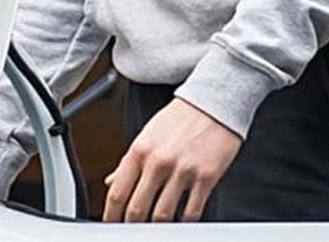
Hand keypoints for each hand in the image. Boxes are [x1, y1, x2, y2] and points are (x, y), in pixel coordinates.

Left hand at [102, 98, 241, 221]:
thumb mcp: (150, 133)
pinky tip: (182, 219)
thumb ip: (129, 160)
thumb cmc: (182, 117)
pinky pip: (191, 213)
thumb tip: (111, 182)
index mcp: (140, 149)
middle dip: (133, 225)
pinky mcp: (206, 176)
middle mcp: (159, 160)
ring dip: (158, 226)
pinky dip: (184, 222)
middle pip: (136, 210)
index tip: (113, 224)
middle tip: (135, 229)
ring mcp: (183, 170)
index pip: (117, 194)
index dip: (111, 216)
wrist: (216, 99)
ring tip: (158, 225)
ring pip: (162, 216)